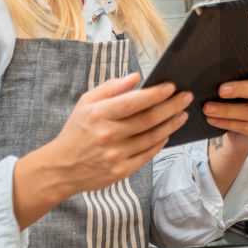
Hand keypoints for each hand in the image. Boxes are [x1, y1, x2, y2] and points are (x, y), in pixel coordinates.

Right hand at [14, 74, 190, 226]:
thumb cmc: (76, 132)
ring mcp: (115, 155)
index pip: (133, 102)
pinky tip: (167, 134)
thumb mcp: (85, 104)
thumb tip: (136, 77)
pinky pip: (147, 155)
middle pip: (148, 119)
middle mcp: (108, 135)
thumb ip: (111, 88)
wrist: (61, 168)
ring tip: (182, 114)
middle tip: (186, 98)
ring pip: (152, 137)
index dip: (155, 94)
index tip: (172, 86)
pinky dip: (160, 143)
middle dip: (172, 106)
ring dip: (171, 124)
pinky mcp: (121, 171)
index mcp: (98, 115)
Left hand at [205, 57, 247, 154]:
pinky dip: (226, 122)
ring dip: (226, 110)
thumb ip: (235, 77)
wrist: (236, 131)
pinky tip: (212, 119)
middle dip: (240, 89)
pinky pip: (245, 127)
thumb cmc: (235, 101)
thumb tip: (214, 72)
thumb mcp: (237, 86)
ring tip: (208, 108)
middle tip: (221, 90)